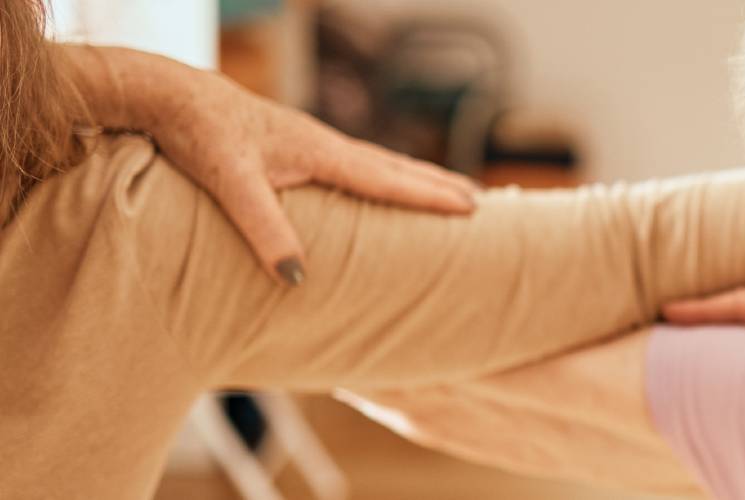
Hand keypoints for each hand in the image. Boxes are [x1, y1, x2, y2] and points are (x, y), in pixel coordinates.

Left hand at [71, 46, 479, 284]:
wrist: (170, 95)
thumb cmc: (200, 137)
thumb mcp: (231, 186)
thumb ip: (265, 231)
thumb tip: (297, 280)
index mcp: (321, 153)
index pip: (389, 179)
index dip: (430, 196)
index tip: (470, 208)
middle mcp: (326, 143)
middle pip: (395, 167)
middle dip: (437, 185)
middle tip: (479, 202)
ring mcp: (313, 140)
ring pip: (379, 161)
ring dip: (415, 177)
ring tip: (444, 190)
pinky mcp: (296, 142)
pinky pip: (358, 160)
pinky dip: (384, 172)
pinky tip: (380, 180)